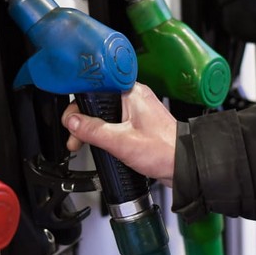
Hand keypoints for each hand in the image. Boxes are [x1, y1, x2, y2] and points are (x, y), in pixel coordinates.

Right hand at [61, 83, 176, 185]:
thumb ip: (94, 131)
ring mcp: (136, 111)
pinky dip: (104, 133)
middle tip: (75, 138)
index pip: (95, 88)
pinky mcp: (137, 124)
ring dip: (92, 129)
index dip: (79, 103)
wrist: (184, 166)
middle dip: (82, 121)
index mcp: (131, 93)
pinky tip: (99, 144)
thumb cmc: (164, 151)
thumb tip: (73, 122)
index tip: (71, 119)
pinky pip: (114, 123)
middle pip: (97, 102)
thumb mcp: (121, 142)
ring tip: (83, 143)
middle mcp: (133, 98)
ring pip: (105, 114)